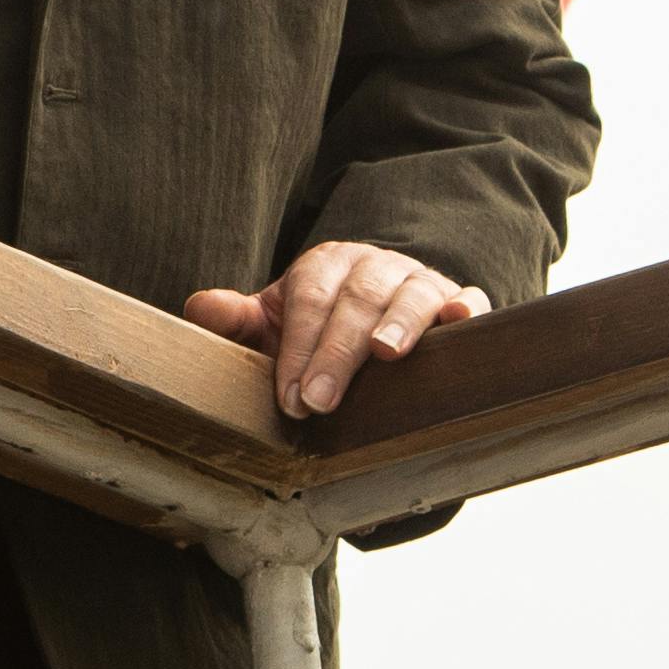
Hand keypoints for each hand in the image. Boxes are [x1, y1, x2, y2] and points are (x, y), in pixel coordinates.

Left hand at [185, 240, 490, 419]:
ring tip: (386, 354)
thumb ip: (239, 321)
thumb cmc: (318, 333)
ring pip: (411, 295)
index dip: (298, 346)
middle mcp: (375, 266)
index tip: (290, 398)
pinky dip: (466, 308)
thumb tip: (201, 309)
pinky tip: (461, 319)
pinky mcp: (458, 300)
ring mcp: (420, 281)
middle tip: (319, 402)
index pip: (310, 298)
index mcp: (326, 265)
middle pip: (357, 300)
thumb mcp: (276, 326)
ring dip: (399, 323)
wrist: (376, 329)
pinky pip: (468, 298)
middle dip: (336, 352)